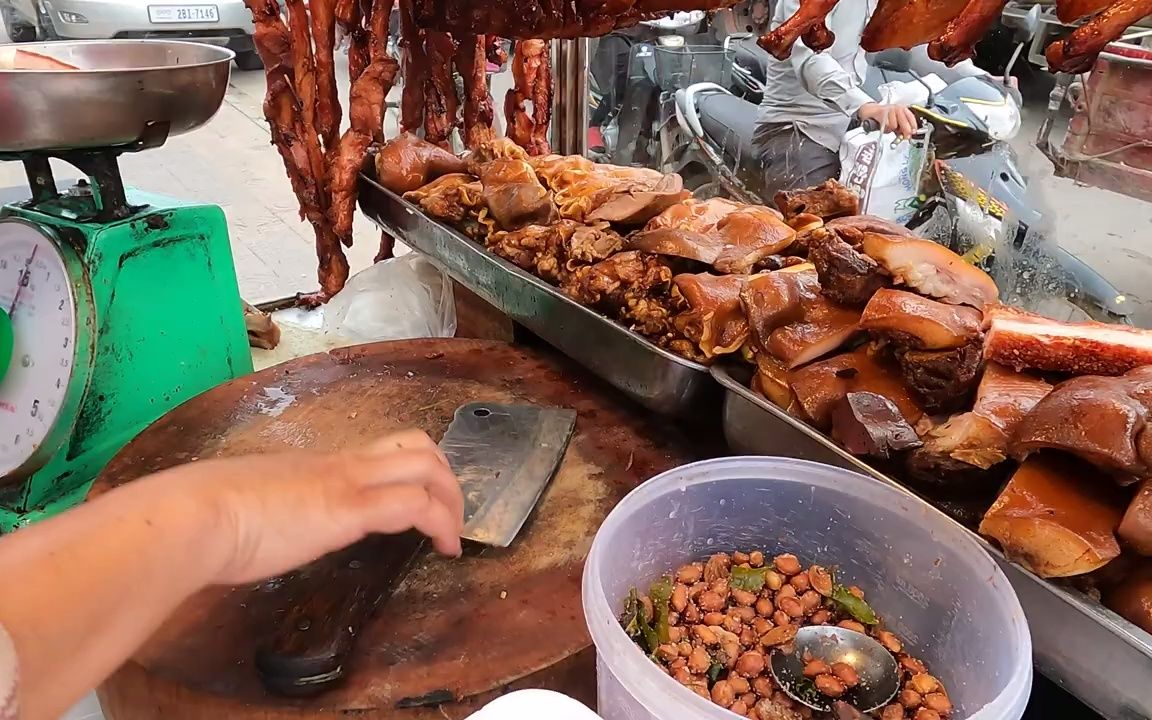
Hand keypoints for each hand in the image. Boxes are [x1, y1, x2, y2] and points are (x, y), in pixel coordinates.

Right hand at [156, 429, 463, 584]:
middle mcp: (341, 464)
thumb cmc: (207, 518)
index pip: (381, 448)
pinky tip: (445, 549)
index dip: (413, 469)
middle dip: (445, 478)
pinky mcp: (350, 509)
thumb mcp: (249, 508)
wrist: (194, 516)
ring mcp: (348, 482)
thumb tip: (259, 529)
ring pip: (425, 465)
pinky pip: (416, 504)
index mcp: (318, 464)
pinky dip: (443, 523)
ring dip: (452, 499)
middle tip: (448, 518)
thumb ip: (268, 512)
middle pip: (417, 445)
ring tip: (454, 536)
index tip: (422, 505)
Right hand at [858, 102, 917, 138]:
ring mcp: (889, 110)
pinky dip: (885, 128)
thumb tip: (906, 135)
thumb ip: (901, 128)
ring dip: (891, 129)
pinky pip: (886, 124)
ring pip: (894, 125)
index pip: (910, 117)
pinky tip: (884, 125)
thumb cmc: (884, 117)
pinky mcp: (881, 113)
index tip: (913, 132)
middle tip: (906, 136)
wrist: (871, 111)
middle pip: (904, 121)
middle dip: (905, 130)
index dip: (913, 126)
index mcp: (902, 109)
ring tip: (889, 127)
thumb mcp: (895, 122)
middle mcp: (897, 108)